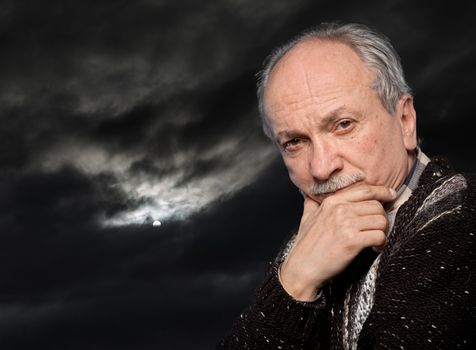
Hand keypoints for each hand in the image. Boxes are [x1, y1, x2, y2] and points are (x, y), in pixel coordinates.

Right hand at [279, 185, 395, 300]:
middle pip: (376, 206)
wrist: (302, 268)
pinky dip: (381, 243)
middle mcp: (340, 210)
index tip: (391, 195)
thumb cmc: (305, 246)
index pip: (365, 190)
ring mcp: (346, 224)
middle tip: (378, 229)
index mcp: (332, 202)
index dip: (382, 192)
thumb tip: (310, 195)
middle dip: (382, 217)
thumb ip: (311, 204)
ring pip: (381, 220)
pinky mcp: (352, 241)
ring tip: (376, 240)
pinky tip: (374, 248)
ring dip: (383, 231)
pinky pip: (379, 236)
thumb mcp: (306, 218)